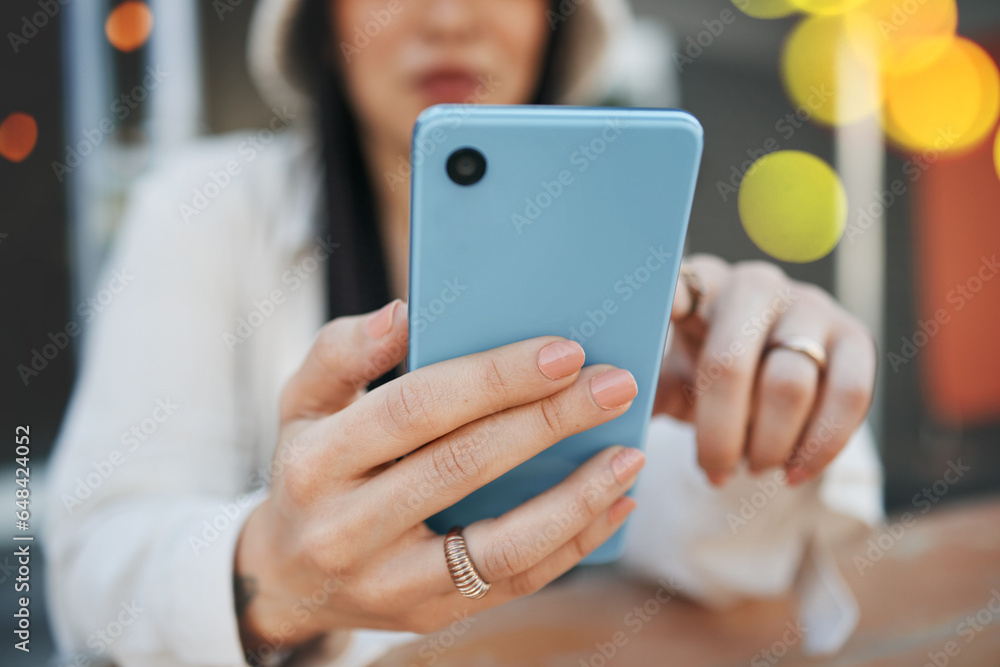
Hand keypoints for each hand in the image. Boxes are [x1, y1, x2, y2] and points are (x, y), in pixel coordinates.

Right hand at [234, 300, 643, 654]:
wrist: (287, 578)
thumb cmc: (312, 467)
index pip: (416, 408)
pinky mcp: (428, 616)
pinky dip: (571, 544)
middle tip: (615, 386)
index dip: (493, 378)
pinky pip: (513, 583)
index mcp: (319, 459)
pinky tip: (613, 504)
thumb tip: (405, 312)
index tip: (563, 351)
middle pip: (465, 466)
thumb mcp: (303, 403)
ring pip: (501, 545)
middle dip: (549, 421)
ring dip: (576, 498)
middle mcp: (346, 528)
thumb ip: (344, 352)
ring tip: (630, 455)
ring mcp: (389, 583)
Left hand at [653, 255, 875, 486]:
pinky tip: (792, 473)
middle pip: (730, 362)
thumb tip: (605, 409)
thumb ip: (638, 389)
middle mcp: (754, 284)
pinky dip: (819, 447)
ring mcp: (809, 305)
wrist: (765, 379)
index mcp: (698, 285)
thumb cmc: (701, 376)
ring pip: (790, 385)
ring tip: (751, 468)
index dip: (667, 303)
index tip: (657, 325)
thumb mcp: (666, 378)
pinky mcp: (854, 337)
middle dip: (718, 431)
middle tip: (712, 469)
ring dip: (767, 444)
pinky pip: (850, 395)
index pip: (678, 286)